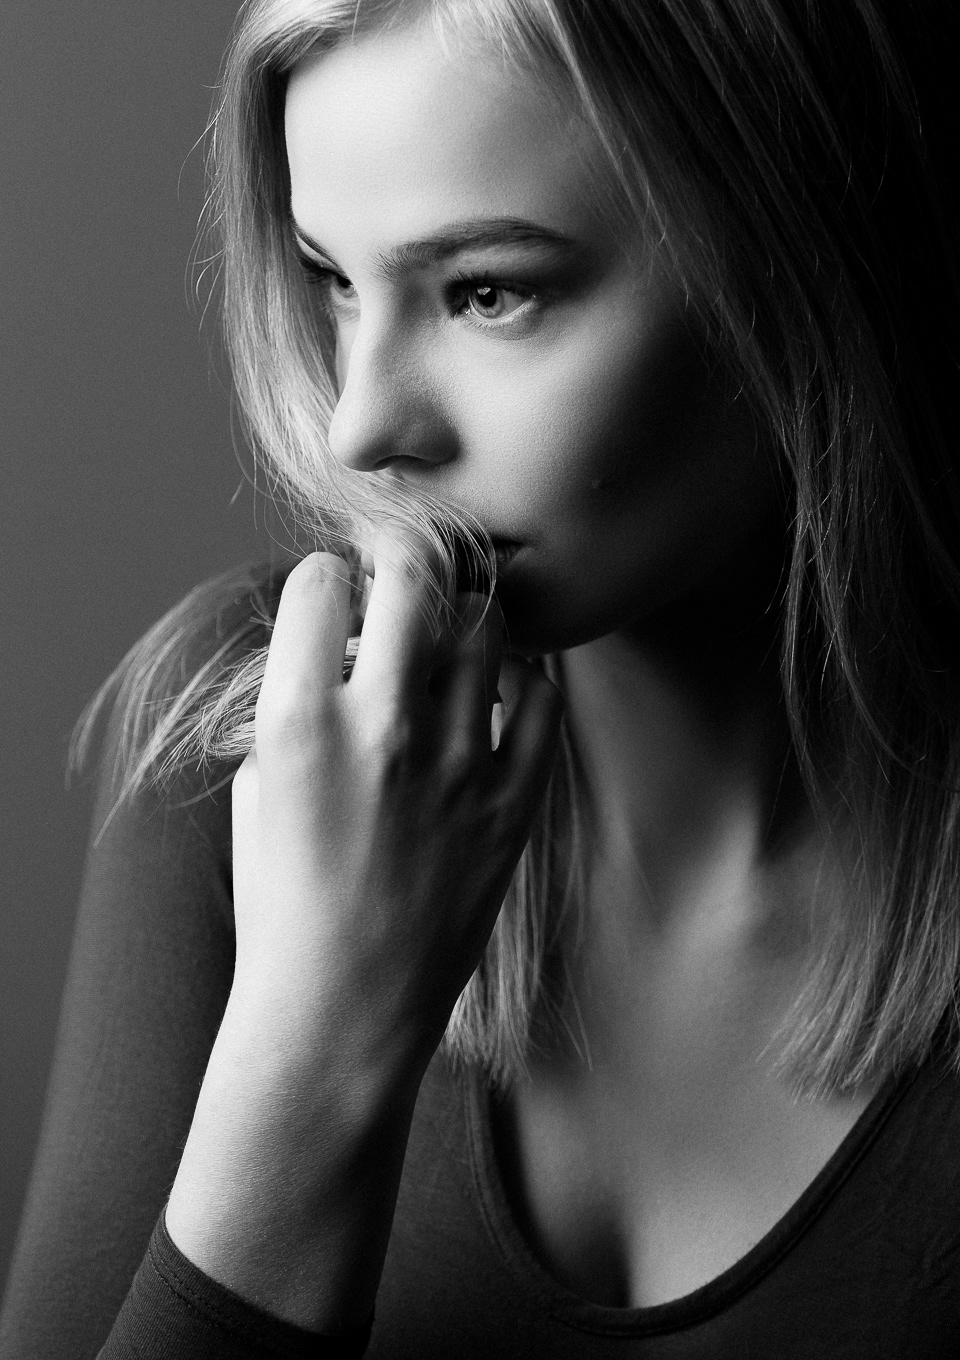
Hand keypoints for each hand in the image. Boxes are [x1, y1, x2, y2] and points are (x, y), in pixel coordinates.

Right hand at [166, 542, 560, 1328]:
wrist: (339, 1011)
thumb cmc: (283, 905)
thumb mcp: (259, 790)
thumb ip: (295, 705)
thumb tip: (336, 647)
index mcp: (298, 720)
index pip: (320, 582)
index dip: (325, 580)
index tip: (336, 597)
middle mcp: (380, 725)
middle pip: (412, 579)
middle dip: (405, 561)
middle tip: (408, 578)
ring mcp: (455, 761)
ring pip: (486, 628)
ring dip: (466, 619)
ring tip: (455, 641)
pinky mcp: (511, 800)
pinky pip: (540, 700)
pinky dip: (524, 679)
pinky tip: (502, 691)